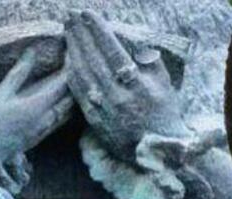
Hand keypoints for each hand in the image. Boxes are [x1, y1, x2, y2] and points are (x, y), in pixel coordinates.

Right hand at [0, 46, 74, 162]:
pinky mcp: (41, 136)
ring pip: (68, 111)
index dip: (70, 69)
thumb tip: (32, 52)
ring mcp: (45, 130)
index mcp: (37, 106)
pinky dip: (66, 108)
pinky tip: (65, 102)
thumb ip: (19, 73)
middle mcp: (46, 119)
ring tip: (75, 82)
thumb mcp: (2, 93)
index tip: (74, 55)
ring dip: (73, 97)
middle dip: (76, 83)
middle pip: (70, 98)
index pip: (62, 84)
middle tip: (78, 67)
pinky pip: (61, 120)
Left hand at [64, 10, 188, 160]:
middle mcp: (118, 96)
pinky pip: (79, 93)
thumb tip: (130, 44)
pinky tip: (68, 59)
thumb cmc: (164, 114)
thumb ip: (148, 61)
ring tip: (67, 32)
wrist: (158, 152)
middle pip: (93, 59)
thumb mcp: (164, 84)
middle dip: (80, 35)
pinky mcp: (95, 121)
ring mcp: (104, 109)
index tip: (87, 13)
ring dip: (73, 50)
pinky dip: (72, 74)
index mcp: (138, 84)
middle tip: (70, 16)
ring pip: (83, 74)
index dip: (98, 30)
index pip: (112, 50)